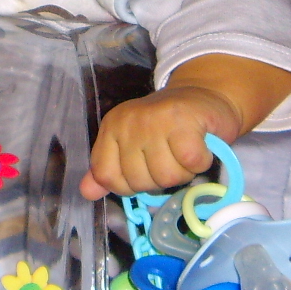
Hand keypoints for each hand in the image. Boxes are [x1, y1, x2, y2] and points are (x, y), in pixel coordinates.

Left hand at [80, 84, 239, 199]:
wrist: (204, 96)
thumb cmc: (168, 127)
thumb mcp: (131, 147)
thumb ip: (110, 170)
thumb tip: (86, 192)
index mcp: (111, 127)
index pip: (107, 176)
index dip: (129, 185)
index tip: (146, 169)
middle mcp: (129, 121)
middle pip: (139, 181)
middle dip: (160, 179)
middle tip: (172, 157)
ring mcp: (156, 119)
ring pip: (167, 177)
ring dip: (183, 172)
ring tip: (185, 152)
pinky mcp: (184, 121)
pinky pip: (191, 163)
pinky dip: (201, 162)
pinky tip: (201, 147)